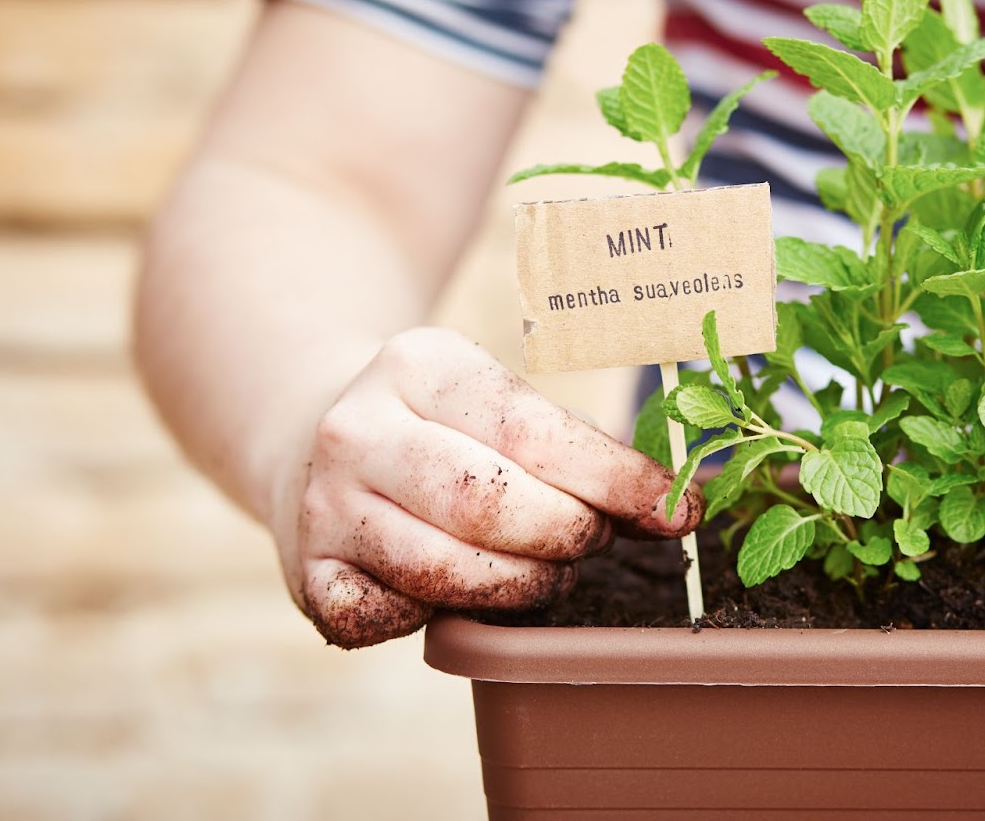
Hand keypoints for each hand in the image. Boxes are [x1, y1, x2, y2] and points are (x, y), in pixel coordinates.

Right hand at [270, 327, 701, 647]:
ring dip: (522, 585)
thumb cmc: (442, 425)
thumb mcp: (495, 401)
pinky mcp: (309, 577)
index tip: (675, 509)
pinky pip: (395, 620)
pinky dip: (444, 616)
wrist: (309, 436)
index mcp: (419, 365)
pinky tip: (462, 588)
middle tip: (594, 540)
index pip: (534, 431)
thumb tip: (673, 507)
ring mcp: (323, 507)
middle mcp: (358, 430)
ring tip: (548, 571)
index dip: (615, 481)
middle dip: (568, 535)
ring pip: (447, 571)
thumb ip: (577, 448)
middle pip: (489, 504)